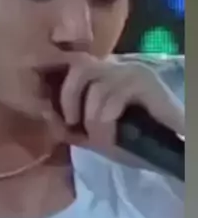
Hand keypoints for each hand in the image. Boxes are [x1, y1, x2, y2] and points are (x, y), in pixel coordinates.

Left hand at [43, 56, 184, 156]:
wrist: (170, 152)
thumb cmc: (133, 144)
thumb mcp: (93, 135)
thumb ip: (70, 125)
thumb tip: (46, 115)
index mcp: (103, 74)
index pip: (72, 65)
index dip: (59, 90)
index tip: (58, 118)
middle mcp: (117, 66)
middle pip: (79, 66)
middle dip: (69, 99)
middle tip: (74, 125)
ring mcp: (133, 71)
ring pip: (96, 86)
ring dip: (92, 120)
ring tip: (102, 140)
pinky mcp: (146, 83)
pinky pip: (112, 99)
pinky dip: (105, 124)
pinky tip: (111, 139)